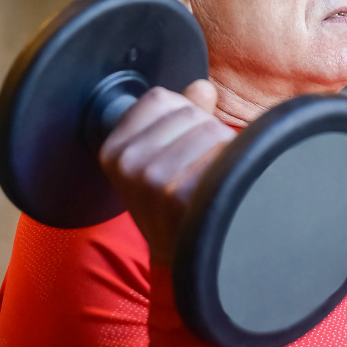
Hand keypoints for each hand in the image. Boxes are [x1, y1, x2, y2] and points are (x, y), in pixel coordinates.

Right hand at [99, 80, 235, 264]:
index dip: (183, 114)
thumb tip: (202, 87)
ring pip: (209, 128)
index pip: (160, 99)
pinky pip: (222, 151)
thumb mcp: (160, 158)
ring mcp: (152, 177)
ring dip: (222, 149)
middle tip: (202, 166)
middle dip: (205, 131)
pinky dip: (233, 164)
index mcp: (114, 149)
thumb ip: (180, 116)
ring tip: (213, 179)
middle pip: (189, 112)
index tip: (183, 143)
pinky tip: (221, 188)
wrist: (185, 260)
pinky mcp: (180, 192)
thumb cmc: (173, 207)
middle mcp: (128, 161)